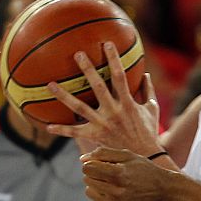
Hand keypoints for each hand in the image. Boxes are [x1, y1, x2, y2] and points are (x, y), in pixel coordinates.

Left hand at [46, 41, 162, 155]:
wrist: (145, 157)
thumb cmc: (149, 131)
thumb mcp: (152, 108)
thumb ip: (148, 90)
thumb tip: (145, 73)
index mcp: (128, 102)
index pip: (120, 76)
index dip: (114, 59)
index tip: (107, 44)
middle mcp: (113, 111)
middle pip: (98, 87)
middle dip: (88, 69)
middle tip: (78, 54)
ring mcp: (103, 124)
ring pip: (80, 108)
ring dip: (64, 96)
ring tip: (50, 84)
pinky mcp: (96, 136)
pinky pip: (76, 133)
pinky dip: (62, 130)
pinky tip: (48, 126)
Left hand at [82, 147, 167, 200]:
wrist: (162, 190)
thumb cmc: (144, 169)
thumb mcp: (127, 155)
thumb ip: (103, 153)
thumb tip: (82, 159)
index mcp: (118, 174)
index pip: (87, 168)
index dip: (93, 163)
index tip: (103, 163)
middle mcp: (116, 191)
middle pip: (87, 179)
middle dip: (95, 173)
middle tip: (111, 172)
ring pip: (89, 192)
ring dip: (97, 185)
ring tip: (112, 182)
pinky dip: (101, 196)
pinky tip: (115, 192)